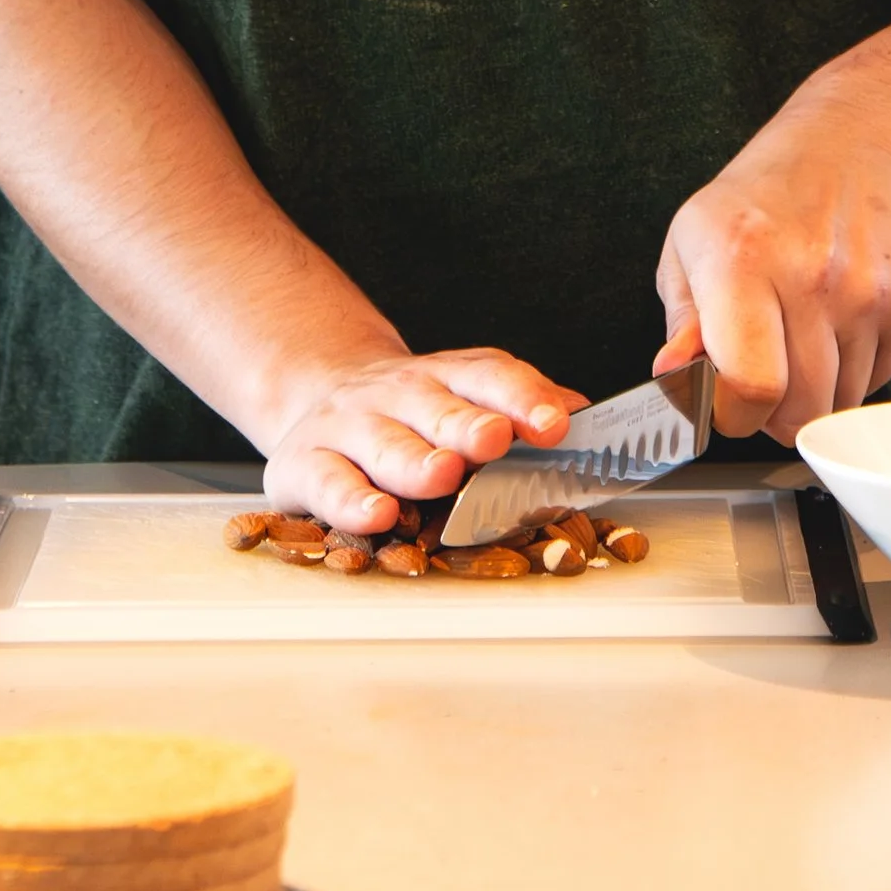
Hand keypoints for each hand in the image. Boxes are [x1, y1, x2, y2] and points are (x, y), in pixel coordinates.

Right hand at [261, 348, 586, 534]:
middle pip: (437, 407)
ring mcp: (349, 426)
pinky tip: (377, 514)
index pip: (489, 375)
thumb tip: (585, 412)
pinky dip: (352, 501)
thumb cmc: (410, 413)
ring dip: (416, 460)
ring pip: (385, 443)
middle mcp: (397, 394)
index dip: (523, 396)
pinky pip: (330, 483)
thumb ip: (520, 405)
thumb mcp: (462, 395)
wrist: (315, 394)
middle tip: (495, 439)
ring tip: (443, 475)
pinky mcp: (305, 463)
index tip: (555, 424)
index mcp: (445, 377)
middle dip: (468, 424)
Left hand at [653, 93, 890, 442]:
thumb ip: (682, 321)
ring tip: (804, 333)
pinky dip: (858, 368)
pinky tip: (841, 319)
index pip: (750, 385)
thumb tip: (674, 375)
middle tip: (766, 377)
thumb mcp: (692, 242)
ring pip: (843, 402)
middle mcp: (812, 274)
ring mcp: (870, 290)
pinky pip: (881, 378)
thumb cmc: (760, 203)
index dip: (736, 416)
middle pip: (802, 408)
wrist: (849, 148)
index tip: (731, 407)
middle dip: (777, 414)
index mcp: (743, 259)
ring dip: (821, 390)